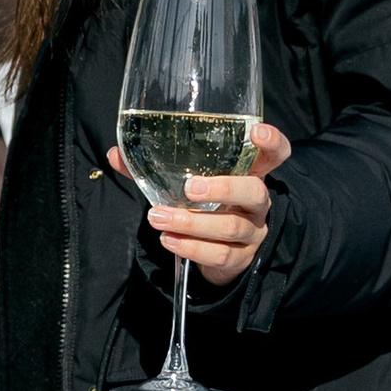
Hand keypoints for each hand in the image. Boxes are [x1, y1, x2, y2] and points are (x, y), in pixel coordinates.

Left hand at [110, 121, 292, 284]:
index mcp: (250, 174)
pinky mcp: (240, 258)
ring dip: (192, 223)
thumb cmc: (204, 206)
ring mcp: (252, 231)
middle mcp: (257, 202)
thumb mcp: (186, 184)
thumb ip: (154, 169)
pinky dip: (190, 247)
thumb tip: (115, 154)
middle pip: (254, 191)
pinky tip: (168, 240)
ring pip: (230, 226)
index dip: (272, 142)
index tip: (255, 132)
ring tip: (157, 217)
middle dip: (224, 188)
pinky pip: (218, 254)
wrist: (219, 252)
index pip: (275, 154)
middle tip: (190, 187)